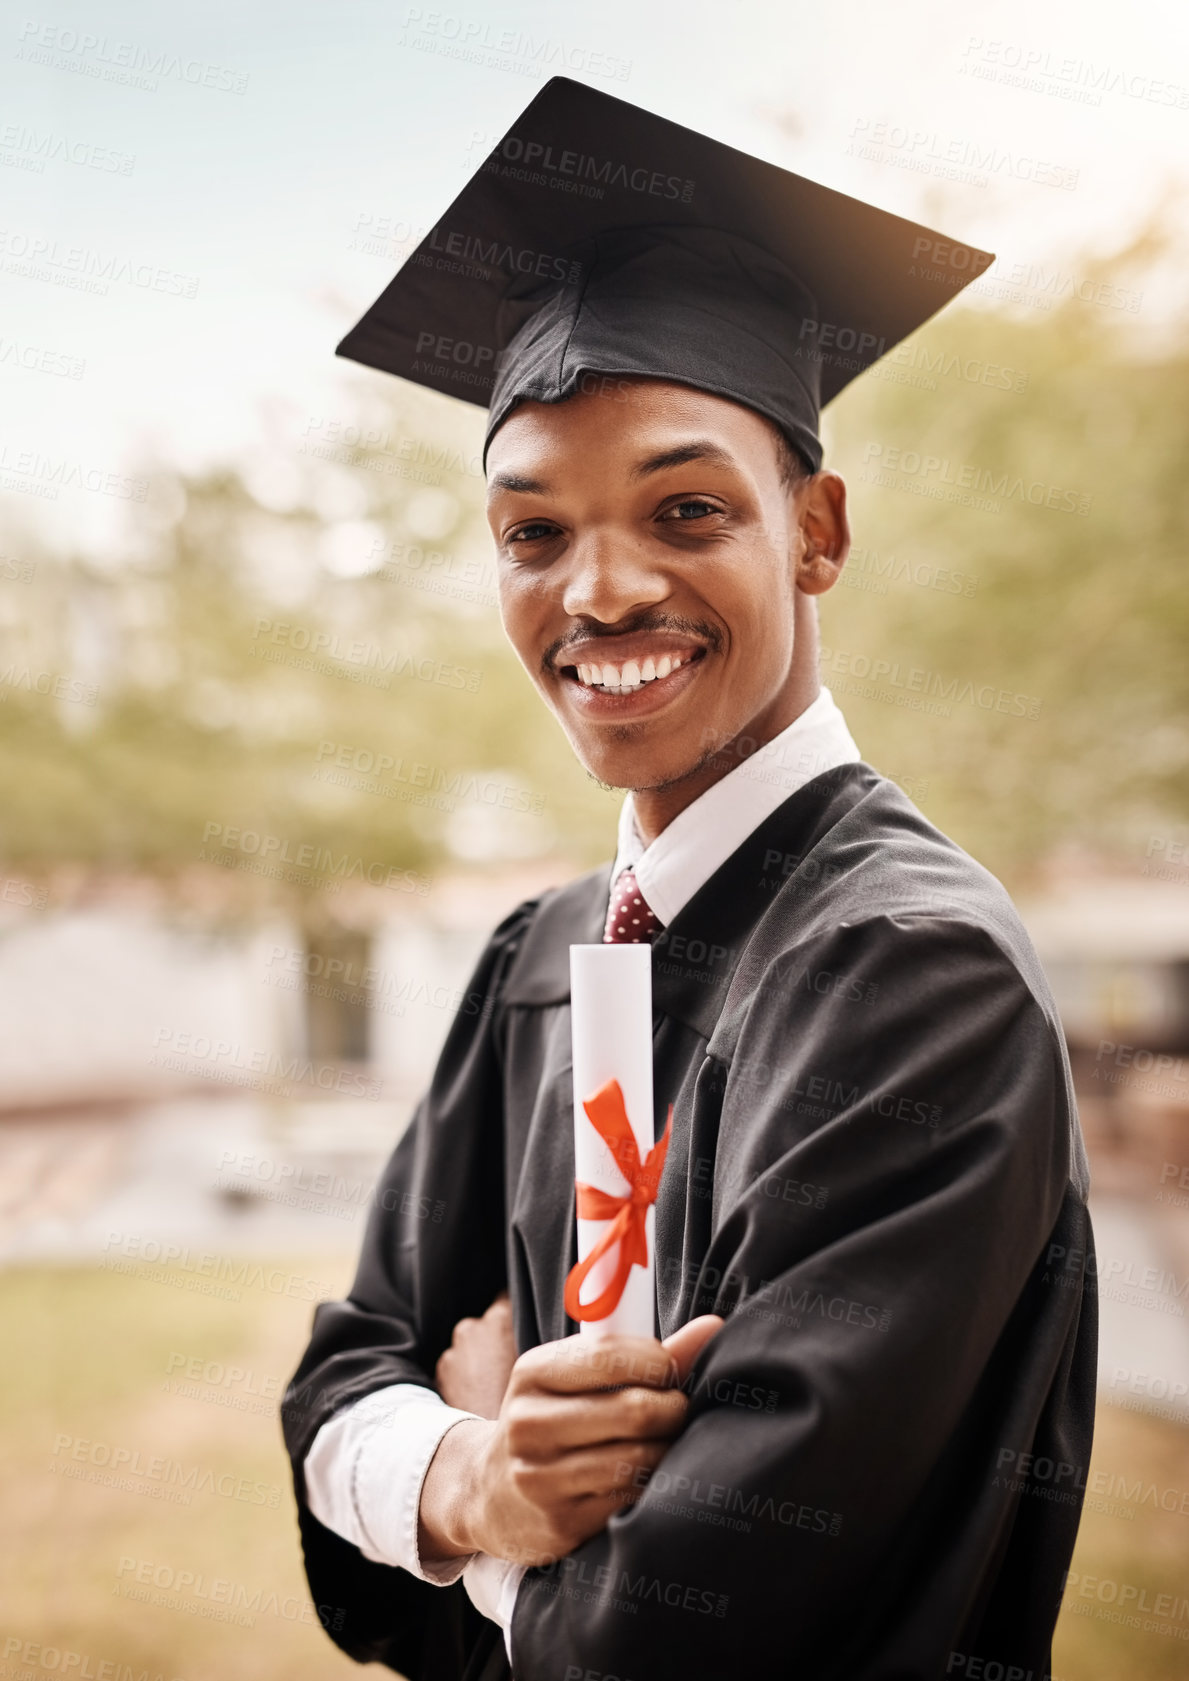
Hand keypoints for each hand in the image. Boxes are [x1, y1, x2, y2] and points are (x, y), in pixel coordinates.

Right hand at [419, 1315, 722, 1568]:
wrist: (487, 1492)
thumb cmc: (550, 1419)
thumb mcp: (573, 1379)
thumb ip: (642, 1356)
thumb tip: (713, 1329)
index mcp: (533, 1373)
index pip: (612, 1356)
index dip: (659, 1362)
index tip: (670, 1371)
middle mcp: (529, 1423)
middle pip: (635, 1411)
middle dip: (673, 1409)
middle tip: (678, 1410)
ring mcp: (540, 1478)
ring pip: (638, 1460)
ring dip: (667, 1450)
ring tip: (667, 1442)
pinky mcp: (560, 1524)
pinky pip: (630, 1501)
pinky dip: (652, 1487)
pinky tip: (647, 1477)